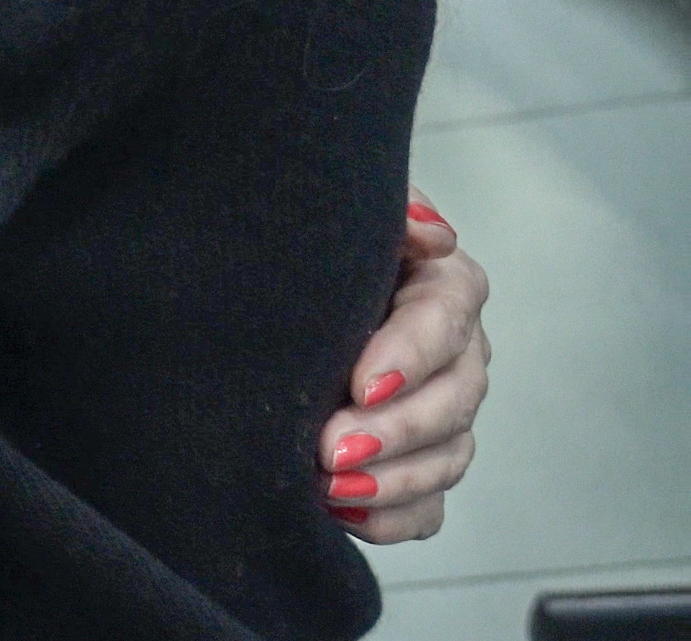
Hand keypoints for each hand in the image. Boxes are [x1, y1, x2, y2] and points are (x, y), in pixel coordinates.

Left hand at [320, 192, 488, 541]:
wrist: (276, 298)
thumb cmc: (313, 252)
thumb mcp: (342, 220)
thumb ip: (390, 216)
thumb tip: (433, 234)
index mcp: (443, 287)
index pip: (444, 320)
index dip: (409, 355)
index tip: (360, 383)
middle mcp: (457, 354)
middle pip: (454, 399)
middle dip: (394, 430)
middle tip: (332, 449)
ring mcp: (444, 415)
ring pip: (447, 457)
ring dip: (393, 480)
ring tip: (332, 488)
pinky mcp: (421, 465)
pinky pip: (428, 507)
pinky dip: (391, 517)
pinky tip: (345, 515)